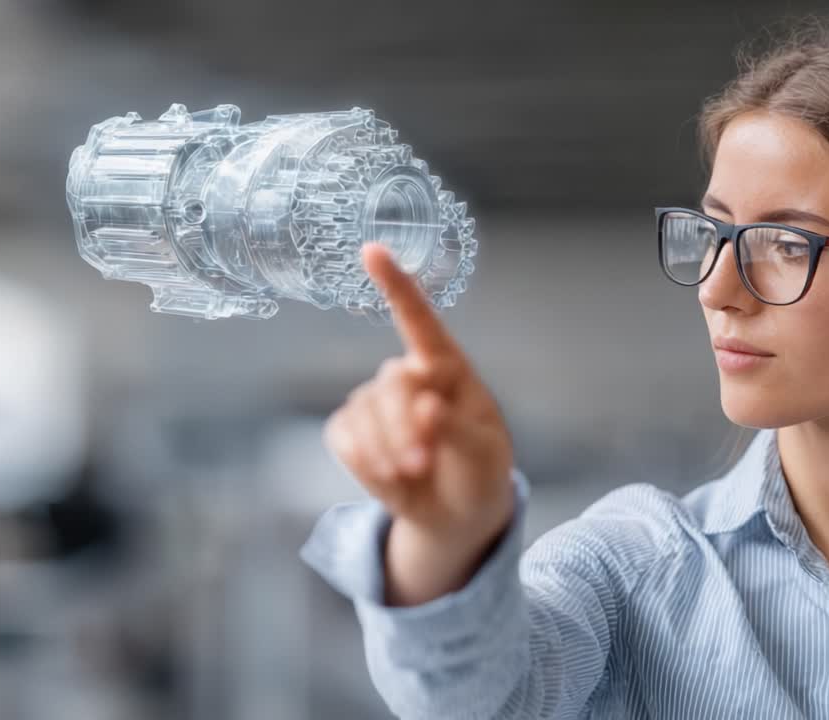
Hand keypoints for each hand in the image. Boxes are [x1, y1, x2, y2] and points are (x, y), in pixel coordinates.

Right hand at [323, 243, 514, 603]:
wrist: (457, 515)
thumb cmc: (479, 472)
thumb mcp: (485, 454)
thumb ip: (459, 428)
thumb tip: (427, 405)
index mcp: (448, 368)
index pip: (418, 319)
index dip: (396, 285)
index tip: (371, 250)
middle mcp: (407, 375)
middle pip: (391, 383)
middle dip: (405, 428)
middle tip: (424, 463)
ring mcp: (373, 401)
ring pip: (365, 415)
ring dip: (389, 453)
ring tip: (416, 474)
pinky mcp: (349, 430)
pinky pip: (344, 441)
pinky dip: (368, 467)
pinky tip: (392, 478)